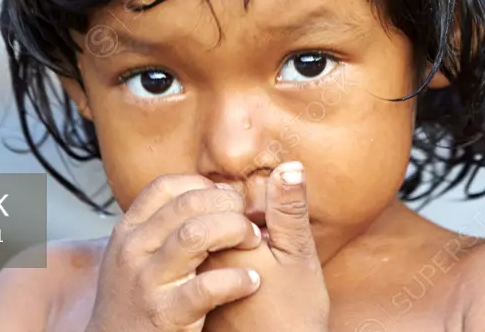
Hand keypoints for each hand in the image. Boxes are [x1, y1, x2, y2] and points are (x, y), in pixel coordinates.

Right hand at [86, 174, 262, 331]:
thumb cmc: (133, 300)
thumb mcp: (135, 254)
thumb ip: (163, 225)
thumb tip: (211, 194)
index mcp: (128, 231)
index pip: (166, 186)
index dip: (203, 184)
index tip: (224, 197)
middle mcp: (134, 250)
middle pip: (188, 203)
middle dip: (227, 204)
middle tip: (247, 218)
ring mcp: (147, 282)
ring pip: (196, 234)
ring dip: (234, 231)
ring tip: (252, 242)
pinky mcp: (165, 314)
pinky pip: (207, 287)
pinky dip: (236, 280)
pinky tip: (250, 281)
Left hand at [202, 162, 329, 331]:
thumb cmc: (292, 317)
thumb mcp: (298, 259)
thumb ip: (289, 211)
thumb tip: (290, 167)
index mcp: (216, 248)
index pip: (210, 201)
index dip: (236, 203)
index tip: (262, 225)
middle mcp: (192, 265)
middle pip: (194, 218)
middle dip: (220, 217)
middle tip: (254, 243)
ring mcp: (186, 285)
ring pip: (190, 242)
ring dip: (213, 237)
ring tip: (245, 260)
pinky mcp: (188, 302)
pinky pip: (190, 268)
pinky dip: (208, 263)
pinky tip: (235, 278)